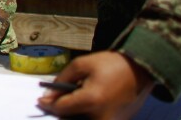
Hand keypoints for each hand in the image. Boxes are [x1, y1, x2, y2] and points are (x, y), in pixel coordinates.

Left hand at [36, 50, 154, 119]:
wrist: (140, 70)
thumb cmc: (110, 64)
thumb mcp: (81, 64)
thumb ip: (62, 79)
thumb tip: (49, 96)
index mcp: (91, 100)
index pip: (61, 109)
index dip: (48, 105)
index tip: (40, 101)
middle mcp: (101, 117)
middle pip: (71, 119)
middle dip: (62, 110)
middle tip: (57, 99)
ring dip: (74, 113)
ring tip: (74, 99)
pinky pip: (95, 119)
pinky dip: (86, 114)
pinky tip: (87, 103)